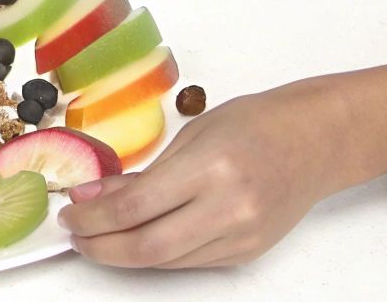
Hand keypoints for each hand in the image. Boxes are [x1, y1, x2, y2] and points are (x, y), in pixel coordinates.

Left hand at [58, 79, 357, 267]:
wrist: (316, 141)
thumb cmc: (257, 124)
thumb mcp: (193, 134)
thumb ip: (146, 172)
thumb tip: (97, 197)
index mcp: (212, 167)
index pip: (136, 207)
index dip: (94, 218)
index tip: (71, 214)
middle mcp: (229, 207)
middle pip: (147, 248)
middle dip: (101, 247)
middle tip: (77, 236)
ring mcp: (241, 235)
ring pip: (166, 261)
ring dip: (125, 253)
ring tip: (100, 236)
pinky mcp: (247, 252)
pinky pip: (188, 262)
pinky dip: (157, 255)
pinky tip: (139, 238)